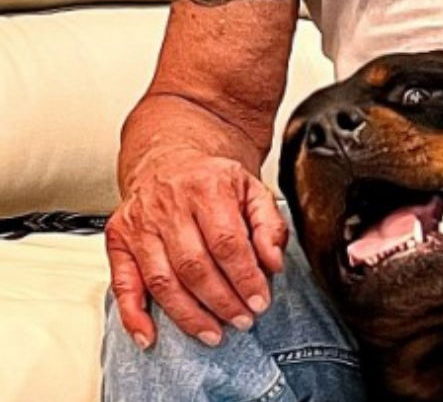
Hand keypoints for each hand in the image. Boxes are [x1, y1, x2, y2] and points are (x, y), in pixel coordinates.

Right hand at [104, 150, 289, 349]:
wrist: (170, 156)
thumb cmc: (212, 179)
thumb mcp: (252, 188)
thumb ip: (269, 224)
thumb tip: (273, 263)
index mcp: (207, 187)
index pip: (226, 242)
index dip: (244, 277)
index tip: (260, 301)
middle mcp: (169, 205)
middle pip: (194, 265)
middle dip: (221, 301)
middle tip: (242, 320)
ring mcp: (140, 223)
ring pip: (162, 280)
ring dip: (189, 315)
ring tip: (213, 332)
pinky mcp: (118, 239)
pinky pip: (122, 284)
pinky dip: (133, 316)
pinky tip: (150, 336)